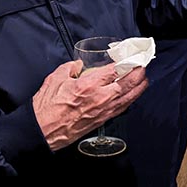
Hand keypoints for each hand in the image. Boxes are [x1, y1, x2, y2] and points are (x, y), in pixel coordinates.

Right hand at [33, 61, 147, 151]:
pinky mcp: (103, 119)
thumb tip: (79, 64)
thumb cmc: (46, 108)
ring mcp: (104, 109)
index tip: (131, 55)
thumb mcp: (55, 79)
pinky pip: (123, 107)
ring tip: (144, 78)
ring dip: (139, 86)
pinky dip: (132, 99)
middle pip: (128, 82)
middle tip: (142, 64)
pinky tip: (134, 95)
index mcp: (88, 84)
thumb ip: (70, 68)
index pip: (115, 69)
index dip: (126, 61)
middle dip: (138, 71)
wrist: (42, 131)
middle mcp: (100, 97)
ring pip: (130, 96)